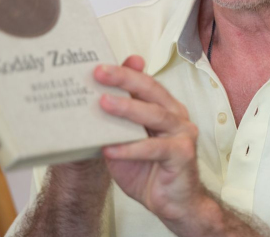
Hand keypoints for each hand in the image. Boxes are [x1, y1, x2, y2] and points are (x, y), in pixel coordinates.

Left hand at [93, 57, 206, 224]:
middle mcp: (176, 115)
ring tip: (103, 103)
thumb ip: (115, 126)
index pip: (145, 83)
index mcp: (165, 108)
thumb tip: (87, 109)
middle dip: (125, 78)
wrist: (175, 204)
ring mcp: (183, 133)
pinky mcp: (183, 153)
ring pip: (154, 115)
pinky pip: (154, 148)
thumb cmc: (150, 172)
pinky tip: (110, 149)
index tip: (100, 65)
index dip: (124, 71)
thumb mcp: (126, 145)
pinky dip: (131, 148)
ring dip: (127, 108)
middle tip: (99, 73)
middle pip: (151, 90)